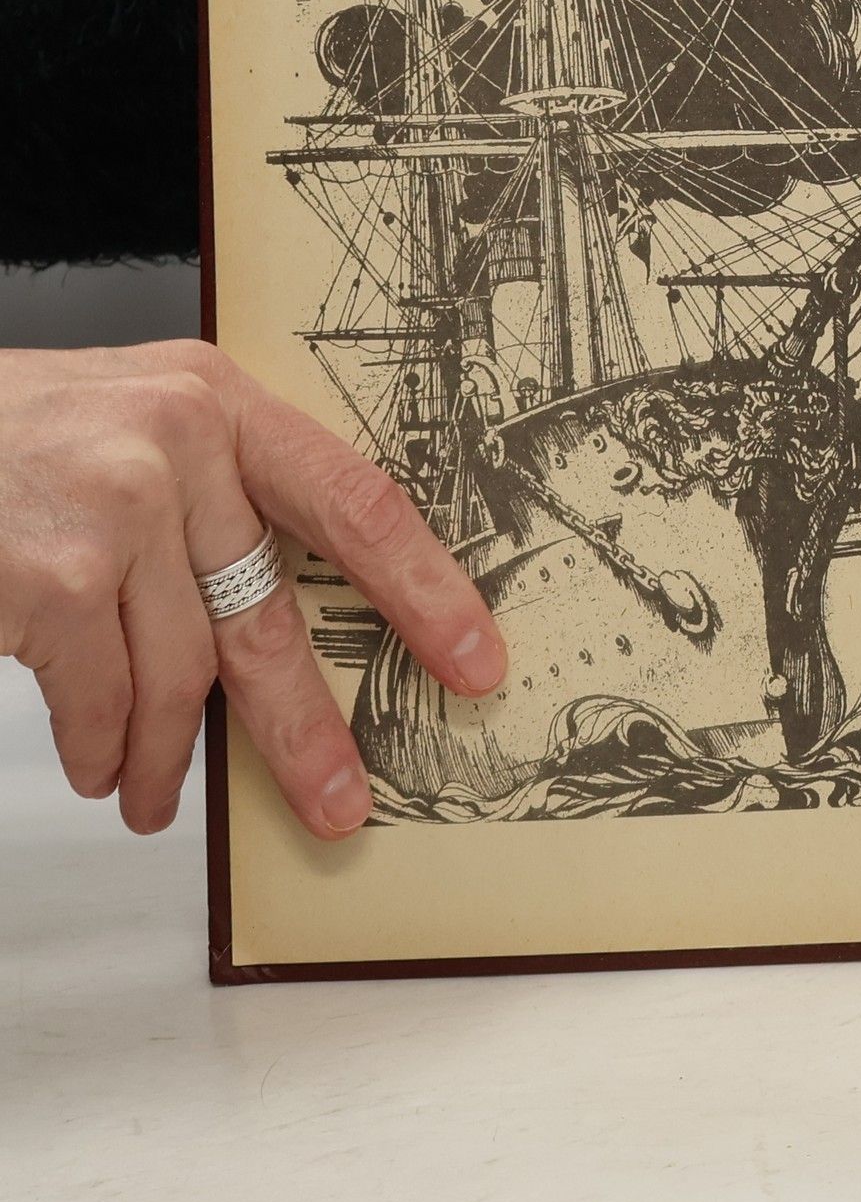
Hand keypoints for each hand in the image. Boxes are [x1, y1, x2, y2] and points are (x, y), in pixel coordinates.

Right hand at [0, 341, 505, 838]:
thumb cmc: (10, 441)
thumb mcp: (130, 422)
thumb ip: (216, 491)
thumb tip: (290, 617)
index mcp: (220, 400)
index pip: (358, 501)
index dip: (428, 589)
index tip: (474, 658)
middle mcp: (180, 442)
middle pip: (274, 614)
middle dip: (308, 729)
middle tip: (343, 801)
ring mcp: (117, 508)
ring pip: (182, 675)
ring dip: (172, 757)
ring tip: (158, 794)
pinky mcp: (54, 578)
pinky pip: (105, 701)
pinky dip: (104, 750)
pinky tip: (101, 764)